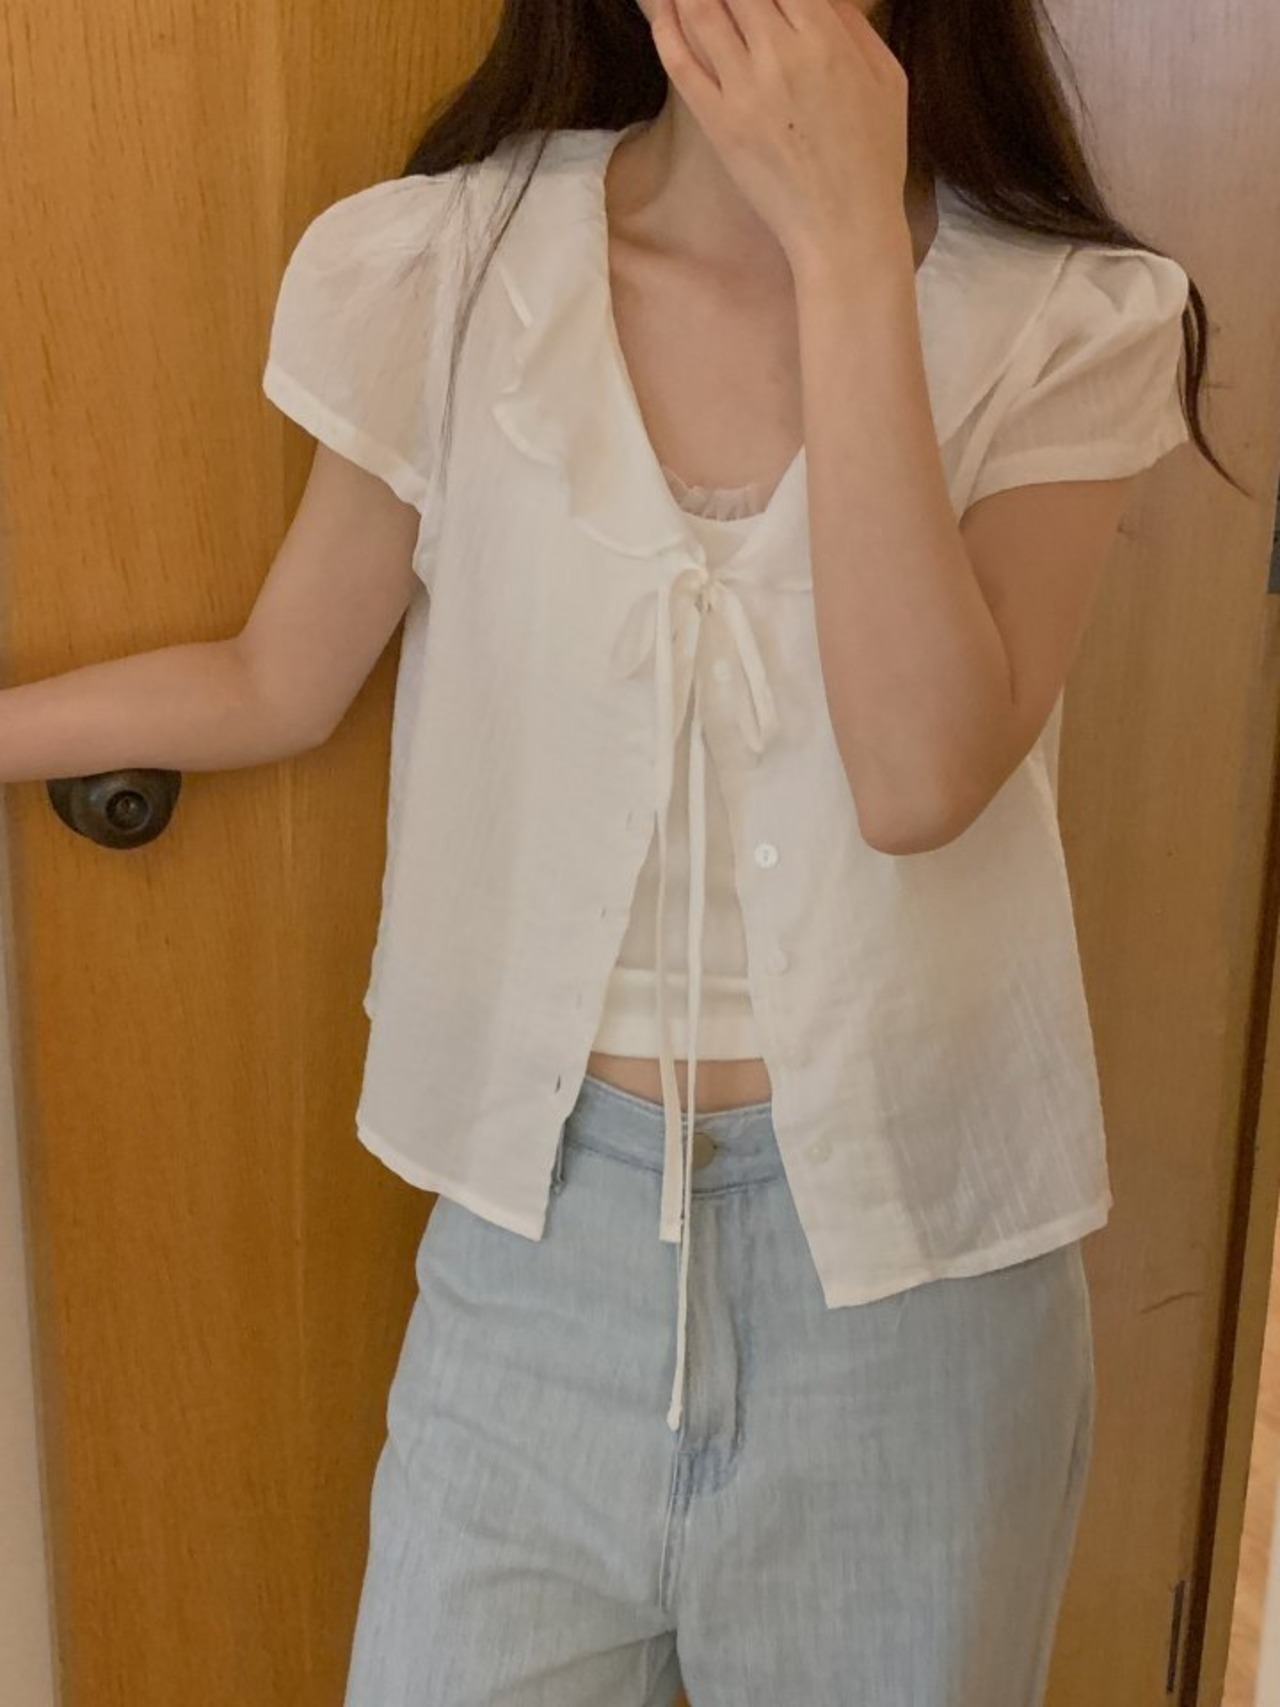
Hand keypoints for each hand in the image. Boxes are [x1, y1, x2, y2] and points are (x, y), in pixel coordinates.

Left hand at [647, 0, 911, 275]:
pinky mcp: (719, 124)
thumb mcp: (886, 77)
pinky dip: (667, 28)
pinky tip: (666, 12)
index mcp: (826, 37)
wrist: (846, 228)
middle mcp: (780, 55)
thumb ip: (852, 24)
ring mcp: (745, 90)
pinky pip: (681, 63)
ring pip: (702, 11)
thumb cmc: (874, 156)